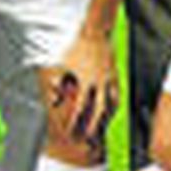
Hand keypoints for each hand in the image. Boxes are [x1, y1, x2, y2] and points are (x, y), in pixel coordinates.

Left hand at [53, 30, 118, 144]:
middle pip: (99, 110)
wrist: (95, 32)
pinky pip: (118, 93)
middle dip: (94, 126)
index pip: (80, 108)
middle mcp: (100, 82)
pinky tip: (113, 109)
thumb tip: (53, 101)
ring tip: (105, 127)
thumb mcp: (64, 65)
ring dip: (108, 117)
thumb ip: (59, 83)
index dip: (74, 121)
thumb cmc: (76, 48)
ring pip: (112, 103)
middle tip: (89, 138)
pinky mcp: (116, 74)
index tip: (70, 132)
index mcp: (86, 81)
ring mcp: (110, 78)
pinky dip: (115, 103)